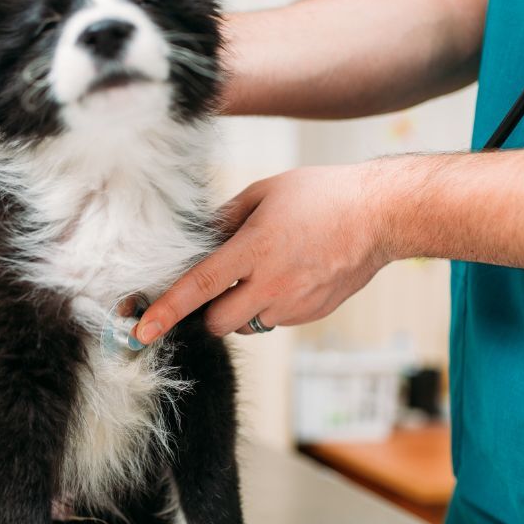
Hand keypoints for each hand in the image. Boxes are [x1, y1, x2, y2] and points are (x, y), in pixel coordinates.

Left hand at [134, 161, 398, 342]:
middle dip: (206, 313)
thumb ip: (224, 219)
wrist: (381, 215)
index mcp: (254, 248)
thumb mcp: (264, 193)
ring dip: (240, 308)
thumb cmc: (322, 195)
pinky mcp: (311, 314)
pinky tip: (287, 275)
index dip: (167, 310)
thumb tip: (197, 240)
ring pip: (246, 324)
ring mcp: (294, 304)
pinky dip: (269, 306)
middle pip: (217, 323)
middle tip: (213, 287)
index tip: (141, 329)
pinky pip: (274, 321)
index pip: (199, 286)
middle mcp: (272, 283)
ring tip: (261, 271)